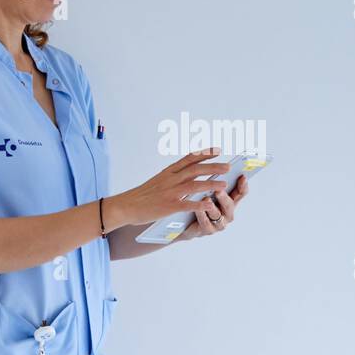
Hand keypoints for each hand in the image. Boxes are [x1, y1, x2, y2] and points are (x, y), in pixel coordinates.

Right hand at [105, 148, 231, 227]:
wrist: (125, 206)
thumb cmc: (142, 195)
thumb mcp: (158, 180)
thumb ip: (173, 176)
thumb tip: (188, 172)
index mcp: (168, 172)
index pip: (189, 158)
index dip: (205, 153)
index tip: (218, 149)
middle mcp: (170, 179)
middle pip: (195, 169)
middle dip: (213, 167)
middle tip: (228, 166)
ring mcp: (170, 192)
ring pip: (194, 184)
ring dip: (210, 183)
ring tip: (224, 184)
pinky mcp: (168, 206)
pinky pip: (187, 204)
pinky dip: (199, 204)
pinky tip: (210, 205)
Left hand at [179, 170, 248, 239]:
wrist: (185, 224)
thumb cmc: (198, 203)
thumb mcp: (208, 190)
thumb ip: (215, 181)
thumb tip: (219, 166)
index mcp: (230, 201)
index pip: (240, 193)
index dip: (243, 186)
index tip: (242, 176)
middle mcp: (227, 213)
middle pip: (230, 205)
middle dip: (225, 197)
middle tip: (219, 190)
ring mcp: (218, 223)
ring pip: (217, 214)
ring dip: (212, 207)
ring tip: (206, 200)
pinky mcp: (207, 230)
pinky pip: (205, 223)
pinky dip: (202, 215)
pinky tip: (197, 209)